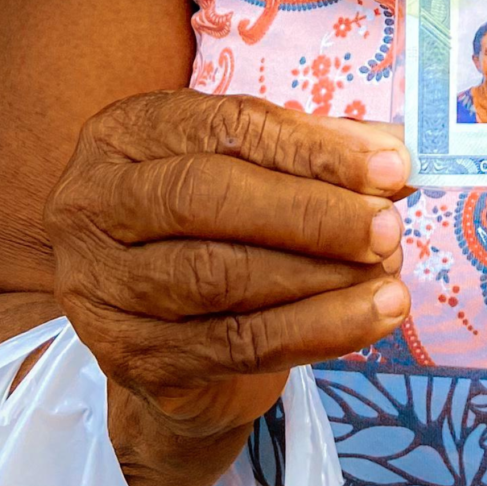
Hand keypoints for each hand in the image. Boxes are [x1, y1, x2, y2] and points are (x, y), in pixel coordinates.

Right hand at [46, 92, 410, 460]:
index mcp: (123, 134)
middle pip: (207, 198)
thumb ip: (319, 154)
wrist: (172, 341)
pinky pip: (236, 344)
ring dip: (321, 277)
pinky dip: (317, 330)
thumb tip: (395, 154)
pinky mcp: (131, 358)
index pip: (224, 127)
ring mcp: (101, 287)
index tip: (390, 166)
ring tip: (390, 277)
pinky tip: (371, 318)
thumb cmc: (217, 230)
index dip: (312, 148)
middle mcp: (92, 203)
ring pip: (220, 276)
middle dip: (312, 213)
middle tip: (388, 228)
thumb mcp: (257, 172)